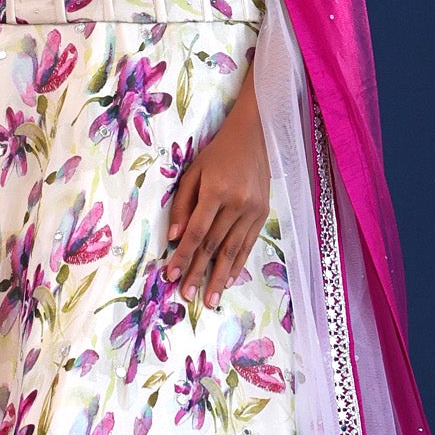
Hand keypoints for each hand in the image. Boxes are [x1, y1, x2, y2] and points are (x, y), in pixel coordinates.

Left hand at [164, 80, 269, 308]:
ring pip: (233, 250)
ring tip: (211, 299)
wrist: (254, 135)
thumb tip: (174, 237)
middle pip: (214, 246)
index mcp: (217, 192)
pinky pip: (249, 244)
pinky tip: (230, 279)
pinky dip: (238, 263)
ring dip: (220, 277)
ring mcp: (253, 210)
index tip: (171, 275)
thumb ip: (182, 204)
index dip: (183, 256)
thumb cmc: (217, 153)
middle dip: (198, 273)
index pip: (196, 233)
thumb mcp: (193, 172)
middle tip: (187, 295)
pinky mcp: (263, 213)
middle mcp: (237, 204)